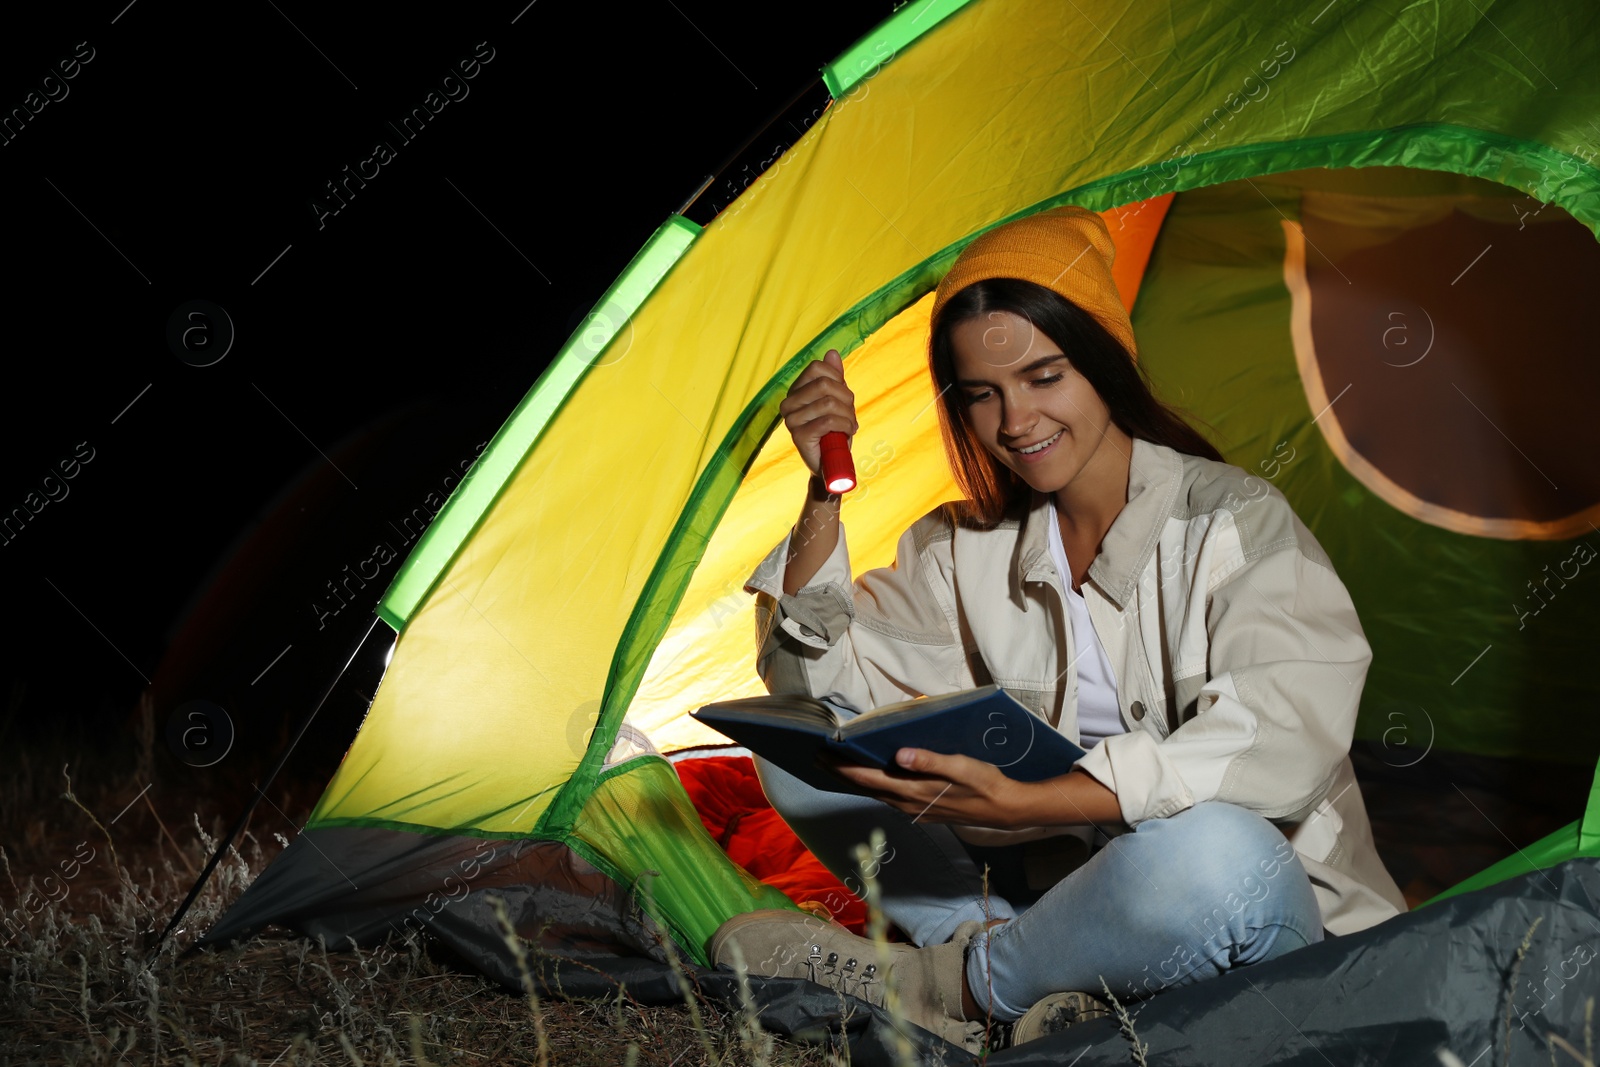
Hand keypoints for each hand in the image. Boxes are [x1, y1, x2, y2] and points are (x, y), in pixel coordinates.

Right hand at [779, 349, 856, 479]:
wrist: (830, 462)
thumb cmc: (834, 430)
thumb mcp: (837, 399)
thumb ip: (834, 376)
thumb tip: (832, 353)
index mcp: (795, 390)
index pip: (818, 368)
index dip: (839, 380)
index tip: (845, 397)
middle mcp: (788, 403)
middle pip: (825, 384)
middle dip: (846, 399)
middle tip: (850, 414)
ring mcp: (791, 420)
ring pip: (829, 403)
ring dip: (848, 415)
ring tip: (849, 425)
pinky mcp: (798, 436)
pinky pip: (828, 421)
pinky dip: (845, 426)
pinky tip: (847, 433)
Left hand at [823, 750, 1126, 830]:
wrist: (1007, 809)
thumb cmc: (986, 784)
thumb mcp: (962, 767)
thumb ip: (930, 760)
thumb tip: (899, 754)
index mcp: (915, 790)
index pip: (871, 777)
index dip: (845, 767)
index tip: (824, 754)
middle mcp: (910, 803)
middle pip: (868, 787)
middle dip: (842, 773)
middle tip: (819, 758)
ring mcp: (916, 809)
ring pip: (877, 794)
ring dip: (857, 781)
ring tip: (839, 766)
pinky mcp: (924, 810)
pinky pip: (890, 797)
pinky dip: (875, 786)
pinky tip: (873, 779)